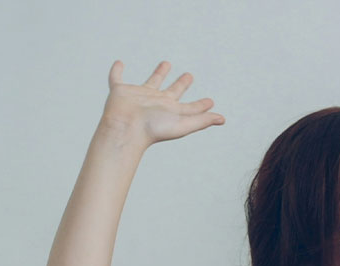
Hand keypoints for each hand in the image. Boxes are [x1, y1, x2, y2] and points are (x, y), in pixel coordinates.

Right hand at [99, 60, 223, 148]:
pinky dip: (116, 71)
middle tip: (190, 76)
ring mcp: (139, 96)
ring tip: (167, 63)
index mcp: (172, 111)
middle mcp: (157, 103)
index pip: (190, 108)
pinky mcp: (120, 91)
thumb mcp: (183, 124)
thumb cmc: (154, 129)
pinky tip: (119, 63)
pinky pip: (117, 78)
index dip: (201, 105)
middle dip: (182, 84)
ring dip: (159, 73)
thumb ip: (202, 120)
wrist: (126, 128)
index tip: (211, 102)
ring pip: (152, 81)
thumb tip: (223, 119)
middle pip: (173, 91)